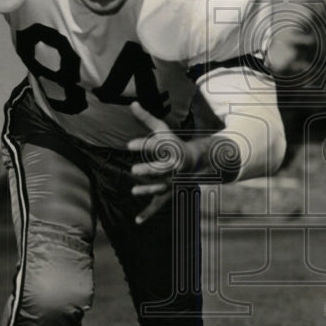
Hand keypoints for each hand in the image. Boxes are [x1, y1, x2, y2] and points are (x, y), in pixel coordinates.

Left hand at [127, 101, 206, 224]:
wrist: (197, 163)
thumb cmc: (174, 144)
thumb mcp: (162, 130)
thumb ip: (147, 119)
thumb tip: (132, 103)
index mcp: (171, 150)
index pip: (157, 147)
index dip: (144, 145)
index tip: (128, 144)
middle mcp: (173, 167)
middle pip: (161, 170)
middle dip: (149, 171)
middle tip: (134, 170)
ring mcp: (171, 182)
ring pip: (161, 187)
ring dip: (148, 190)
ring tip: (134, 191)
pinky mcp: (167, 193)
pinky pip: (158, 204)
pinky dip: (148, 213)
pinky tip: (137, 222)